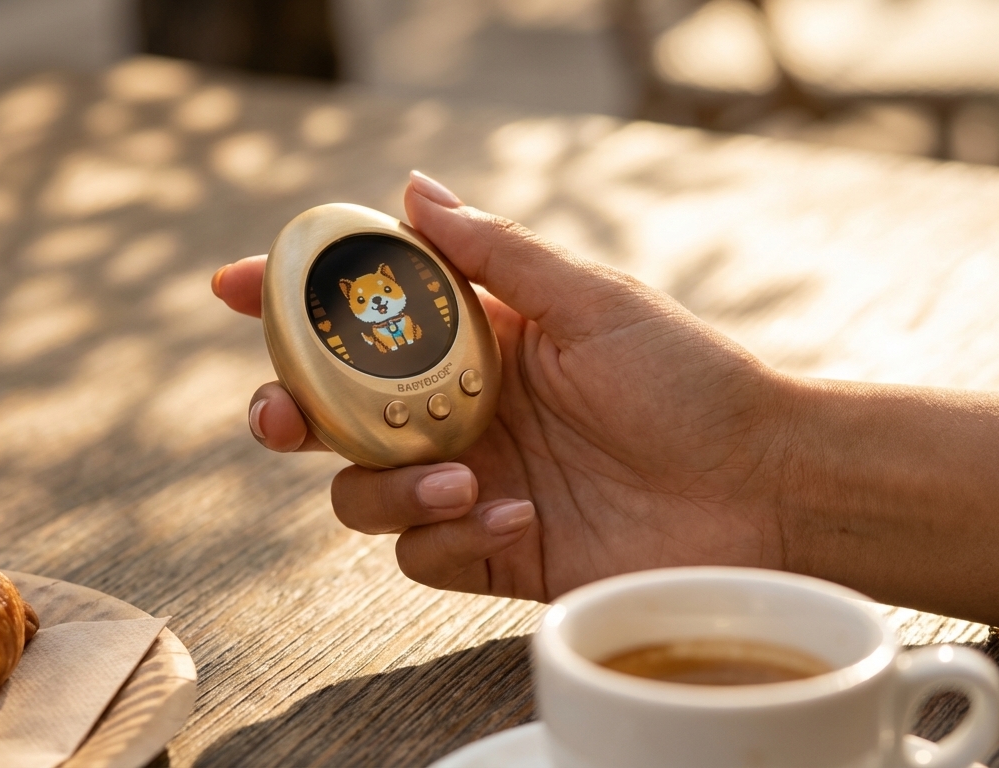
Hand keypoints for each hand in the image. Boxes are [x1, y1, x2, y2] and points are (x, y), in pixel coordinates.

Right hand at [214, 171, 795, 601]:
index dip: (293, 301)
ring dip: (385, 485)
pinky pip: (421, 551)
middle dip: (288, 411)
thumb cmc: (691, 380)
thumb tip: (414, 188)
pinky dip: (451, 534)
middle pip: (333, 413)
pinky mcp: (491, 550)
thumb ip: (497, 255)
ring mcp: (471, 482)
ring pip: (359, 491)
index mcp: (478, 340)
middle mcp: (460, 411)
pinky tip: (516, 513)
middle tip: (282, 414)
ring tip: (462, 476)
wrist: (762, 489)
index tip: (235, 285)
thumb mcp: (593, 302)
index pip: (365, 316)